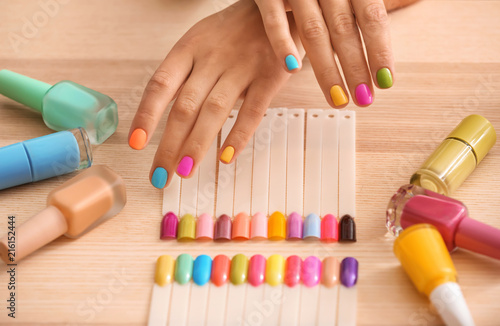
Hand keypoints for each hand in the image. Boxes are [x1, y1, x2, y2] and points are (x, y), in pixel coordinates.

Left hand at [128, 0, 301, 187]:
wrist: (278, 5)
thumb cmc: (235, 28)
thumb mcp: (203, 39)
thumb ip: (190, 74)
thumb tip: (177, 118)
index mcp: (190, 47)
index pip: (160, 85)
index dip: (146, 116)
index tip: (136, 144)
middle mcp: (212, 58)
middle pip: (184, 107)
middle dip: (169, 145)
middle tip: (160, 174)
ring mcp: (242, 66)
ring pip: (214, 111)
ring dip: (197, 145)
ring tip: (184, 171)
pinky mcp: (270, 75)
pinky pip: (253, 110)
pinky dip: (239, 135)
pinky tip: (226, 156)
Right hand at [254, 0, 416, 106]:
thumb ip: (371, 1)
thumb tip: (415, 1)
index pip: (372, 17)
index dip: (380, 50)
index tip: (386, 81)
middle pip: (344, 29)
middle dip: (355, 68)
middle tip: (364, 98)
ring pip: (314, 30)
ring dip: (326, 69)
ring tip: (336, 97)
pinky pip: (274, 17)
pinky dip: (282, 42)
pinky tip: (292, 69)